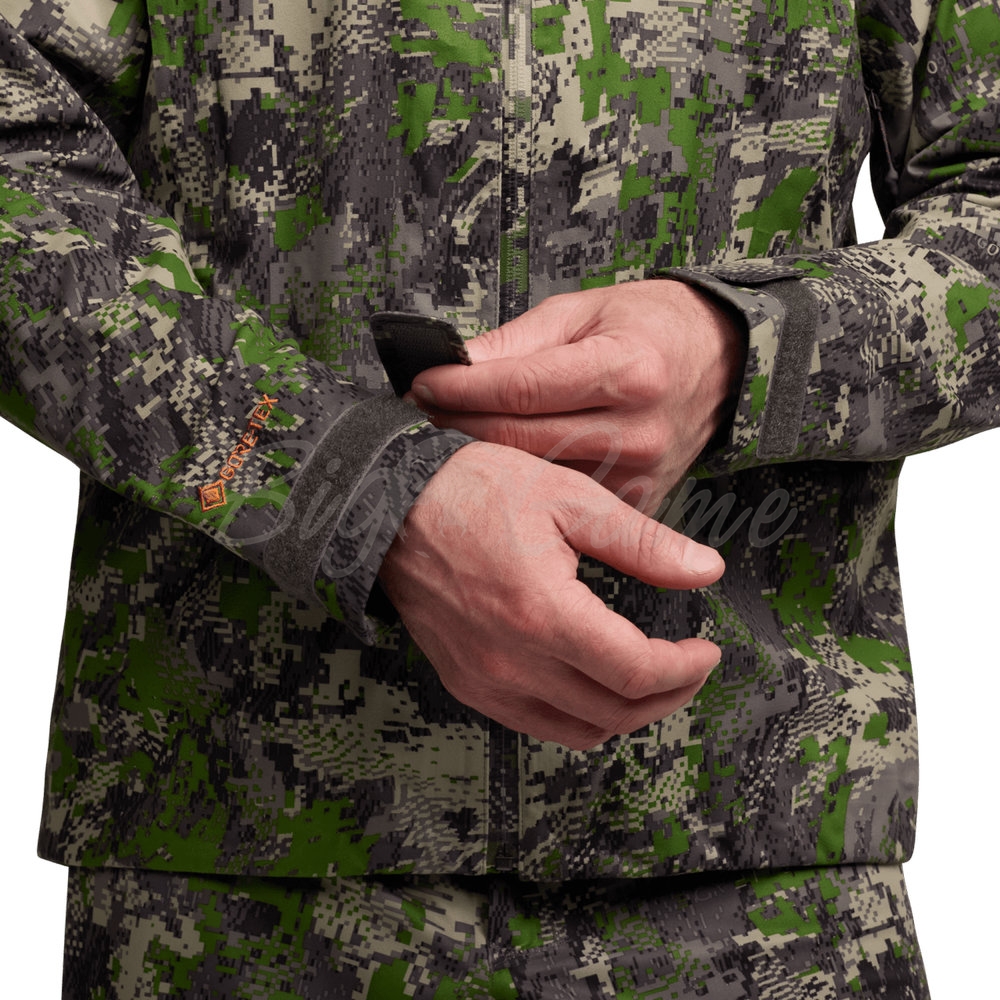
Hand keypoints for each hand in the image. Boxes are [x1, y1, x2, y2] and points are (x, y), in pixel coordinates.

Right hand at [378, 441, 724, 749]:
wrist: (388, 506)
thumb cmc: (474, 492)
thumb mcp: (569, 498)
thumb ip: (643, 542)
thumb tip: (706, 569)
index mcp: (544, 613)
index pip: (636, 672)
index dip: (686, 668)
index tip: (707, 649)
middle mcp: (512, 662)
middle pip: (615, 712)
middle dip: (669, 695)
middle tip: (690, 666)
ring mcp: (484, 680)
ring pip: (579, 730)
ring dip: (626, 713)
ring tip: (649, 679)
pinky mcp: (465, 683)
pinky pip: (536, 725)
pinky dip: (578, 716)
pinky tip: (592, 684)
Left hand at [409, 281, 745, 512]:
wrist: (721, 363)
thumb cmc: (652, 327)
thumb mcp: (586, 311)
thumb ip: (519, 341)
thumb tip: (457, 363)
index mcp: (628, 369)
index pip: (522, 388)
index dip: (462, 388)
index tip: (423, 384)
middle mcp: (638, 428)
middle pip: (520, 439)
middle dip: (462, 423)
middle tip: (428, 408)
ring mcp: (640, 471)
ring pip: (535, 475)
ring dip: (487, 456)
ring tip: (455, 432)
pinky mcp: (637, 500)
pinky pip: (565, 497)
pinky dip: (526, 480)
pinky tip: (503, 462)